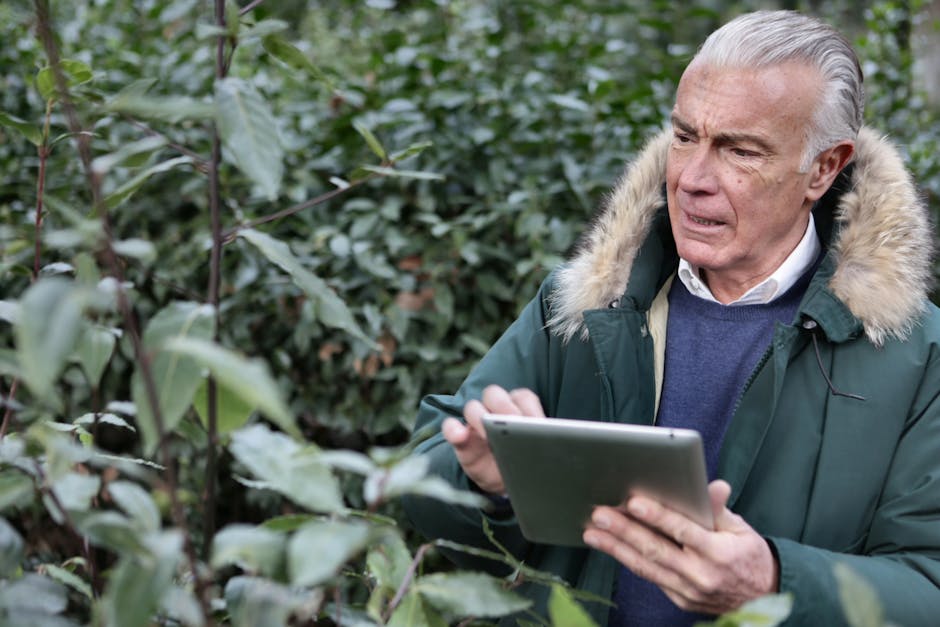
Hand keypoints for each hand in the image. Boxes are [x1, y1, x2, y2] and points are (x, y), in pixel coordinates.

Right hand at [441, 384, 545, 495]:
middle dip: (503, 406)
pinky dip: (453, 429)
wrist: (506, 485)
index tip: (535, 423)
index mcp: (519, 409)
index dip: (529, 407)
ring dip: (479, 416)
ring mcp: (476, 423)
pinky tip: (460, 436)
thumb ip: (542, 443)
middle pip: (495, 394)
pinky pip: (451, 427)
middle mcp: (496, 411)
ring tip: (488, 433)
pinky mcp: (461, 439)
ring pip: (473, 408)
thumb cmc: (524, 463)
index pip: (523, 397)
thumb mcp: (536, 454)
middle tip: (512, 423)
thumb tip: (552, 442)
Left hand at [582, 479, 778, 614]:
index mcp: (719, 554)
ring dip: (615, 548)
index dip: (658, 516)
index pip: (683, 531)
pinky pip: (650, 576)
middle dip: (624, 531)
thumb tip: (713, 486)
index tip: (634, 502)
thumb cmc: (748, 555)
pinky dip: (628, 559)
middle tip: (600, 515)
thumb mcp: (740, 529)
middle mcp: (701, 576)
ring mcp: (688, 591)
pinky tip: (610, 546)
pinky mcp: (679, 599)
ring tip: (592, 532)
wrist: (762, 597)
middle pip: (656, 550)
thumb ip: (718, 509)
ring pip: (646, 567)